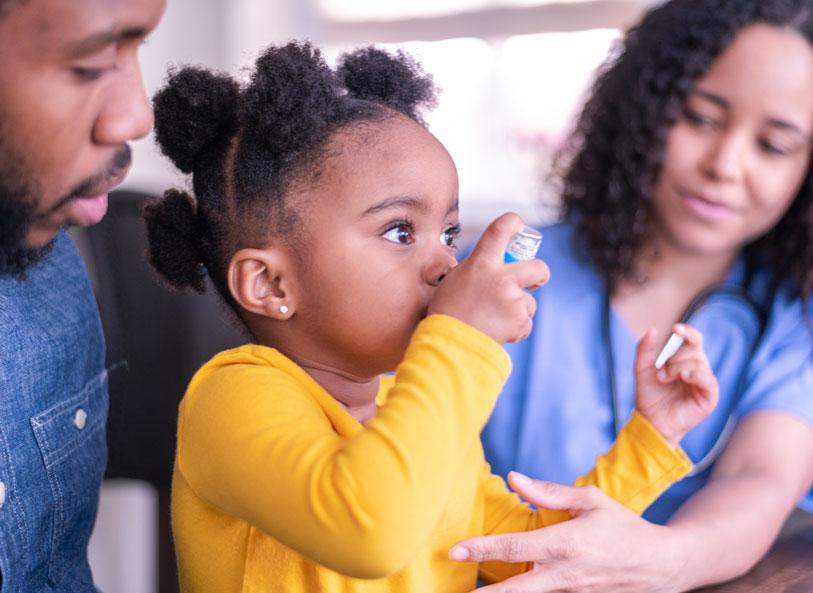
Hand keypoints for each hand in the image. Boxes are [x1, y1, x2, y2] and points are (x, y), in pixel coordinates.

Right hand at [428, 213, 549, 343]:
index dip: (513, 223)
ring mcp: (512, 300)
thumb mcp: (455, 280)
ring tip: (494, 318)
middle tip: (535, 280)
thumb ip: (477, 269)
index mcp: (481, 263)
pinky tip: (497, 330)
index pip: (500, 229)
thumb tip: (490, 266)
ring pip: (529, 301)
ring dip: (518, 309)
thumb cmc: (448, 312)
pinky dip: (515, 328)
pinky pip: (525, 322)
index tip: (517, 225)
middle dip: (540, 274)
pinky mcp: (519, 321)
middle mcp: (501, 278)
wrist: (450, 344)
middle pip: (538, 267)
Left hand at [449, 474, 684, 592]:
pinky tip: (508, 592)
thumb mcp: (590, 500)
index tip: (454, 551)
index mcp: (565, 543)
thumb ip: (548, 492)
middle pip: (516, 589)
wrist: (662, 565)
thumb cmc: (623, 526)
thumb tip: (513, 477)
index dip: (481, 550)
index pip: (514, 547)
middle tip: (457, 592)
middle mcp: (566, 574)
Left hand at [635, 324, 718, 446]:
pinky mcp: (709, 396)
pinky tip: (684, 376)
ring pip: (698, 363)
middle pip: (694, 349)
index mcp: (684, 359)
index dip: (687, 332)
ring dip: (677, 368)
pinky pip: (708, 380)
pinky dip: (696, 375)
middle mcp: (697, 367)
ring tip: (664, 379)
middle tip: (660, 373)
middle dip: (674, 357)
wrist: (651, 420)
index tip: (675, 329)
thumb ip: (645, 349)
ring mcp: (704, 382)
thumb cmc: (649, 395)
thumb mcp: (642, 369)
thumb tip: (652, 330)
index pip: (693, 339)